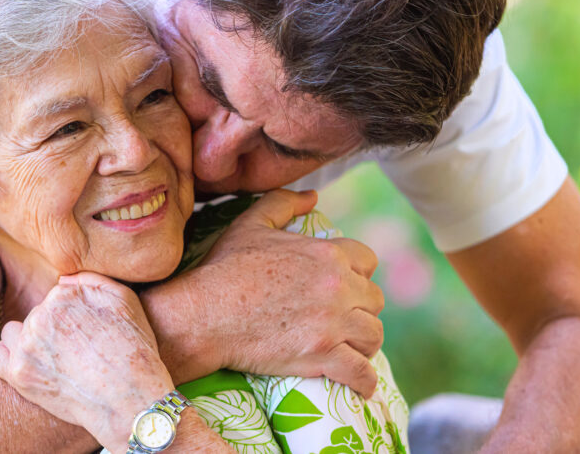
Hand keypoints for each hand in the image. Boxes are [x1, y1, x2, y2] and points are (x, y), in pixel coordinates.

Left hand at [0, 272, 174, 452]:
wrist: (129, 399)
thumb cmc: (134, 350)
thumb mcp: (126, 300)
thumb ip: (92, 280)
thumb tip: (62, 280)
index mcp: (63, 295)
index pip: (55, 298)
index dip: (71, 317)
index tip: (85, 334)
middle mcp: (41, 315)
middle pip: (35, 315)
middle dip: (51, 330)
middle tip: (74, 352)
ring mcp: (28, 345)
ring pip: (14, 333)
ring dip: (28, 342)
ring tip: (53, 361)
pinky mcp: (19, 373)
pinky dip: (7, 359)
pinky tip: (27, 367)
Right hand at [185, 189, 383, 396]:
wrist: (203, 313)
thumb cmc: (223, 267)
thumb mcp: (251, 224)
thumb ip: (283, 203)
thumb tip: (312, 195)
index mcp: (327, 253)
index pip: (368, 261)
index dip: (357, 273)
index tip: (343, 285)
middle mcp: (338, 286)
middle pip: (375, 299)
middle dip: (361, 308)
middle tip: (342, 319)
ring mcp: (333, 323)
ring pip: (373, 335)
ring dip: (363, 342)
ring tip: (349, 347)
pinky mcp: (323, 356)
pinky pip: (362, 372)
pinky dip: (364, 381)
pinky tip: (360, 384)